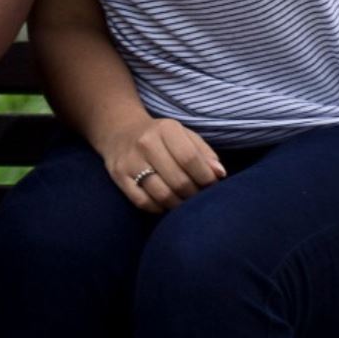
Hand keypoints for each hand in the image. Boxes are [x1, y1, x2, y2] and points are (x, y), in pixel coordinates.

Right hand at [95, 115, 225, 213]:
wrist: (120, 131)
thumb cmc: (160, 137)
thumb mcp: (184, 135)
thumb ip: (204, 153)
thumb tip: (219, 174)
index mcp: (166, 129)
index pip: (190, 158)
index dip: (206, 177)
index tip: (212, 185)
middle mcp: (145, 143)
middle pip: (178, 180)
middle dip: (194, 194)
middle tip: (198, 196)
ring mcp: (130, 161)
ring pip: (162, 194)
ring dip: (179, 204)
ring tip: (184, 201)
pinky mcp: (119, 176)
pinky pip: (143, 202)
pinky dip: (159, 208)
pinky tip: (165, 203)